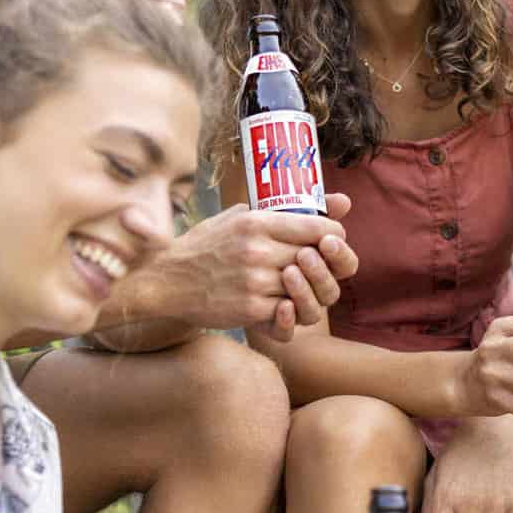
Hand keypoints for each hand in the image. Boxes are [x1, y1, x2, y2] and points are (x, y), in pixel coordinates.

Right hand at [152, 195, 358, 339]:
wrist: (167, 280)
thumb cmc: (207, 245)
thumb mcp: (240, 216)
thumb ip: (287, 210)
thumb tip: (345, 202)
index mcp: (256, 222)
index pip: (318, 229)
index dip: (333, 236)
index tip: (331, 239)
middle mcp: (257, 250)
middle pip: (315, 259)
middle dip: (320, 262)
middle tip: (314, 262)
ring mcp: (254, 281)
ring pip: (305, 286)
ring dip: (304, 286)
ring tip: (292, 280)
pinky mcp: (250, 309)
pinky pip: (288, 310)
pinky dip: (288, 307)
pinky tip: (276, 299)